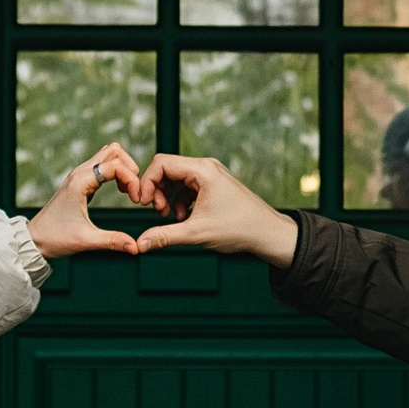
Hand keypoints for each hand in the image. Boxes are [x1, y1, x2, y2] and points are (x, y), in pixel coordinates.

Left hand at [27, 143, 150, 261]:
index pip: (116, 165)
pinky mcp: (80, 181)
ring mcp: (79, 175)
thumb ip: (113, 241)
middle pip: (113, 151)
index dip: (132, 180)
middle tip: (134, 191)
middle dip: (130, 167)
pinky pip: (102, 166)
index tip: (136, 200)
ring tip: (128, 191)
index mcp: (81, 182)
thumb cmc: (55, 238)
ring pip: (108, 155)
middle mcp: (80, 173)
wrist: (34, 240)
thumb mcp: (86, 240)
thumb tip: (137, 247)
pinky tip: (120, 191)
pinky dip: (116, 173)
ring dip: (123, 168)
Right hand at [140, 151, 298, 268]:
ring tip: (170, 218)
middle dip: (157, 191)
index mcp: (203, 170)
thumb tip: (140, 244)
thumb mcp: (197, 233)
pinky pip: (187, 186)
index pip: (161, 163)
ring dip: (167, 197)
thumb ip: (165, 236)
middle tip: (158, 213)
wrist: (267, 234)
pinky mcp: (214, 185)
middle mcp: (206, 167)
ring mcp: (211, 175)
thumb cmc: (239, 229)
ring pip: (176, 179)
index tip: (142, 203)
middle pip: (167, 170)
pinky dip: (179, 200)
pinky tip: (182, 218)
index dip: (146, 182)